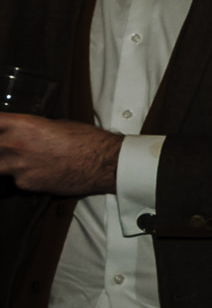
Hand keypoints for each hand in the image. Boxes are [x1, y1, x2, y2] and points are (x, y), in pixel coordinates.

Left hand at [0, 113, 120, 194]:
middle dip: (0, 145)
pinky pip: (15, 180)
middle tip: (9, 146)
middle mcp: (15, 145)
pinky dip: (22, 176)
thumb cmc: (88, 140)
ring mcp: (18, 167)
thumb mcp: (57, 124)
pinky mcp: (26, 184)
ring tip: (18, 161)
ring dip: (4, 163)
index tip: (1, 128)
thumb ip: (32, 129)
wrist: (104, 163)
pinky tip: (37, 171)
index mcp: (23, 125)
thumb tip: (24, 133)